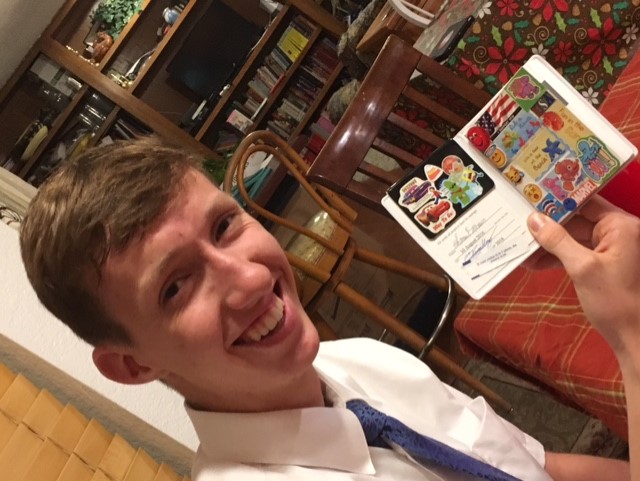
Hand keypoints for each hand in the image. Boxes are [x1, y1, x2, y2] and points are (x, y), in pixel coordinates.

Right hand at [526, 196, 639, 354]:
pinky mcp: (602, 264)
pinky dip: (557, 256)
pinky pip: (575, 252)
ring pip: (573, 237)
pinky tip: (536, 262)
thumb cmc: (616, 303)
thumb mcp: (582, 268)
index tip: (532, 198)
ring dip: (548, 243)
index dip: (558, 200)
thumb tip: (534, 219)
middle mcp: (618, 233)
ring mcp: (610, 249)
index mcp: (621, 226)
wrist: (633, 337)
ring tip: (523, 248)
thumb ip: (557, 240)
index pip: (585, 202)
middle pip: (577, 219)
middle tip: (520, 225)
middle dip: (548, 225)